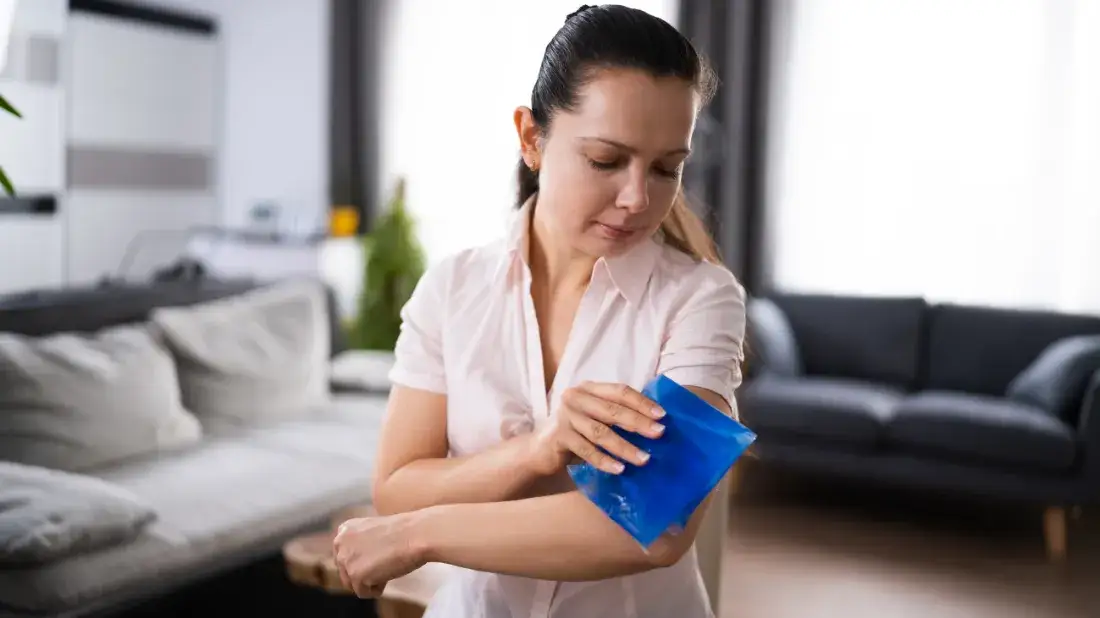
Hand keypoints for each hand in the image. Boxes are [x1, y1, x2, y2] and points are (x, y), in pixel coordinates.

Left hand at [332, 512, 426, 598]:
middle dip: (364, 572)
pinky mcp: (355, 575)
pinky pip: (363, 592)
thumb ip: (361, 543)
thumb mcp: (374, 531)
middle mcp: (340, 543)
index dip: (362, 560)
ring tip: (387, 568)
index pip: (344, 556)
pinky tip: (389, 574)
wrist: (415, 534)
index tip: (376, 558)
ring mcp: (346, 559)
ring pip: (353, 583)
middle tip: (384, 564)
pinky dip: (377, 588)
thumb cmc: (404, 531)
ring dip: (370, 581)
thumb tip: (361, 561)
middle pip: (346, 571)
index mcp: (345, 529)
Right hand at [528, 381, 665, 475]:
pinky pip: (586, 450)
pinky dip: (604, 460)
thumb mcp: (594, 417)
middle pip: (612, 410)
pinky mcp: (559, 436)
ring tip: (644, 459)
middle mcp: (576, 397)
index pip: (620, 391)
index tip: (661, 415)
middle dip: (638, 423)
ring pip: (601, 432)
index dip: (641, 402)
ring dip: (625, 447)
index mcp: (589, 388)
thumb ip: (616, 414)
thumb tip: (653, 423)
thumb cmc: (575, 433)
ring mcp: (566, 416)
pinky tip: (619, 469)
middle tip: (659, 434)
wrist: (540, 449)